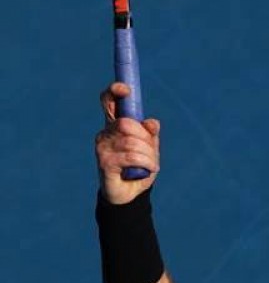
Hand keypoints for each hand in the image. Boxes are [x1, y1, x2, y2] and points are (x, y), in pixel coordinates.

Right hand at [95, 82, 159, 203]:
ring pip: (132, 141)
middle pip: (126, 123)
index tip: (124, 89)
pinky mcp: (104, 163)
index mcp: (115, 125)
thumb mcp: (150, 148)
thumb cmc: (139, 167)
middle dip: (145, 136)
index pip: (108, 103)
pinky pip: (132, 156)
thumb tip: (152, 122)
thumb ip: (151, 134)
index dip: (114, 92)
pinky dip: (147, 162)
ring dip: (149, 154)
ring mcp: (102, 148)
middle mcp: (105, 134)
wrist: (130, 193)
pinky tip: (149, 169)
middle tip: (151, 149)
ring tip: (151, 163)